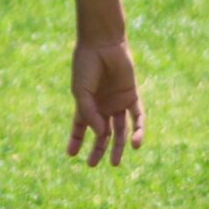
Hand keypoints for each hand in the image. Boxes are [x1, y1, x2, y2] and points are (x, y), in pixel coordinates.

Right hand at [66, 39, 142, 168]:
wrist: (103, 44)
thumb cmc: (86, 65)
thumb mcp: (81, 92)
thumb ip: (89, 114)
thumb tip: (102, 135)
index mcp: (86, 103)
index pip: (80, 126)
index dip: (75, 140)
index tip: (70, 155)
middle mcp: (103, 105)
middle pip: (101, 133)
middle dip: (97, 149)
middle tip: (93, 164)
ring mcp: (118, 102)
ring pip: (120, 130)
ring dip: (119, 146)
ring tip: (115, 162)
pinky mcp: (132, 96)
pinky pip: (138, 117)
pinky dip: (138, 131)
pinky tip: (135, 143)